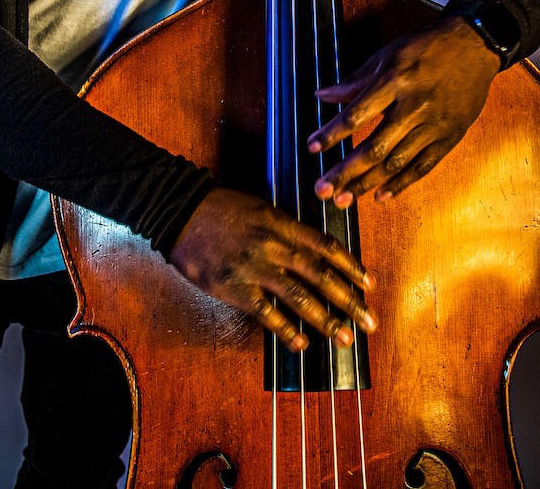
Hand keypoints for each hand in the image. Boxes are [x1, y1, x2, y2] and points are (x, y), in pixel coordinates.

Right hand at [170, 187, 377, 352]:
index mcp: (282, 223)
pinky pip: (266, 312)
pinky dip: (286, 329)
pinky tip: (301, 343)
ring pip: (300, 296)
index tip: (368, 283)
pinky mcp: (234, 286)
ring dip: (326, 319)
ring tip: (345, 337)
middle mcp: (274, 245)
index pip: (326, 246)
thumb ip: (285, 230)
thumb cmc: (221, 208)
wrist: (181, 211)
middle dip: (349, 299)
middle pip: (321, 274)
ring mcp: (255, 267)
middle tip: (369, 320)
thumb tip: (312, 252)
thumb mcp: (260, 208)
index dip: (351, 267)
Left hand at [307, 15, 500, 205]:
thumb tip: (322, 95)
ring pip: (396, 162)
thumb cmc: (425, 48)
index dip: (332, 134)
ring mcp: (433, 125)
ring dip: (366, 184)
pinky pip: (423, 166)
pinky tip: (380, 196)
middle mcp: (413, 107)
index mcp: (394, 81)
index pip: (356, 114)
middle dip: (345, 172)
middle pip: (374, 147)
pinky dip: (400, 184)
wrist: (474, 48)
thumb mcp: (387, 55)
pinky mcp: (449, 137)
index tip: (311, 148)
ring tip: (342, 201)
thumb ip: (354, 81)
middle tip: (321, 190)